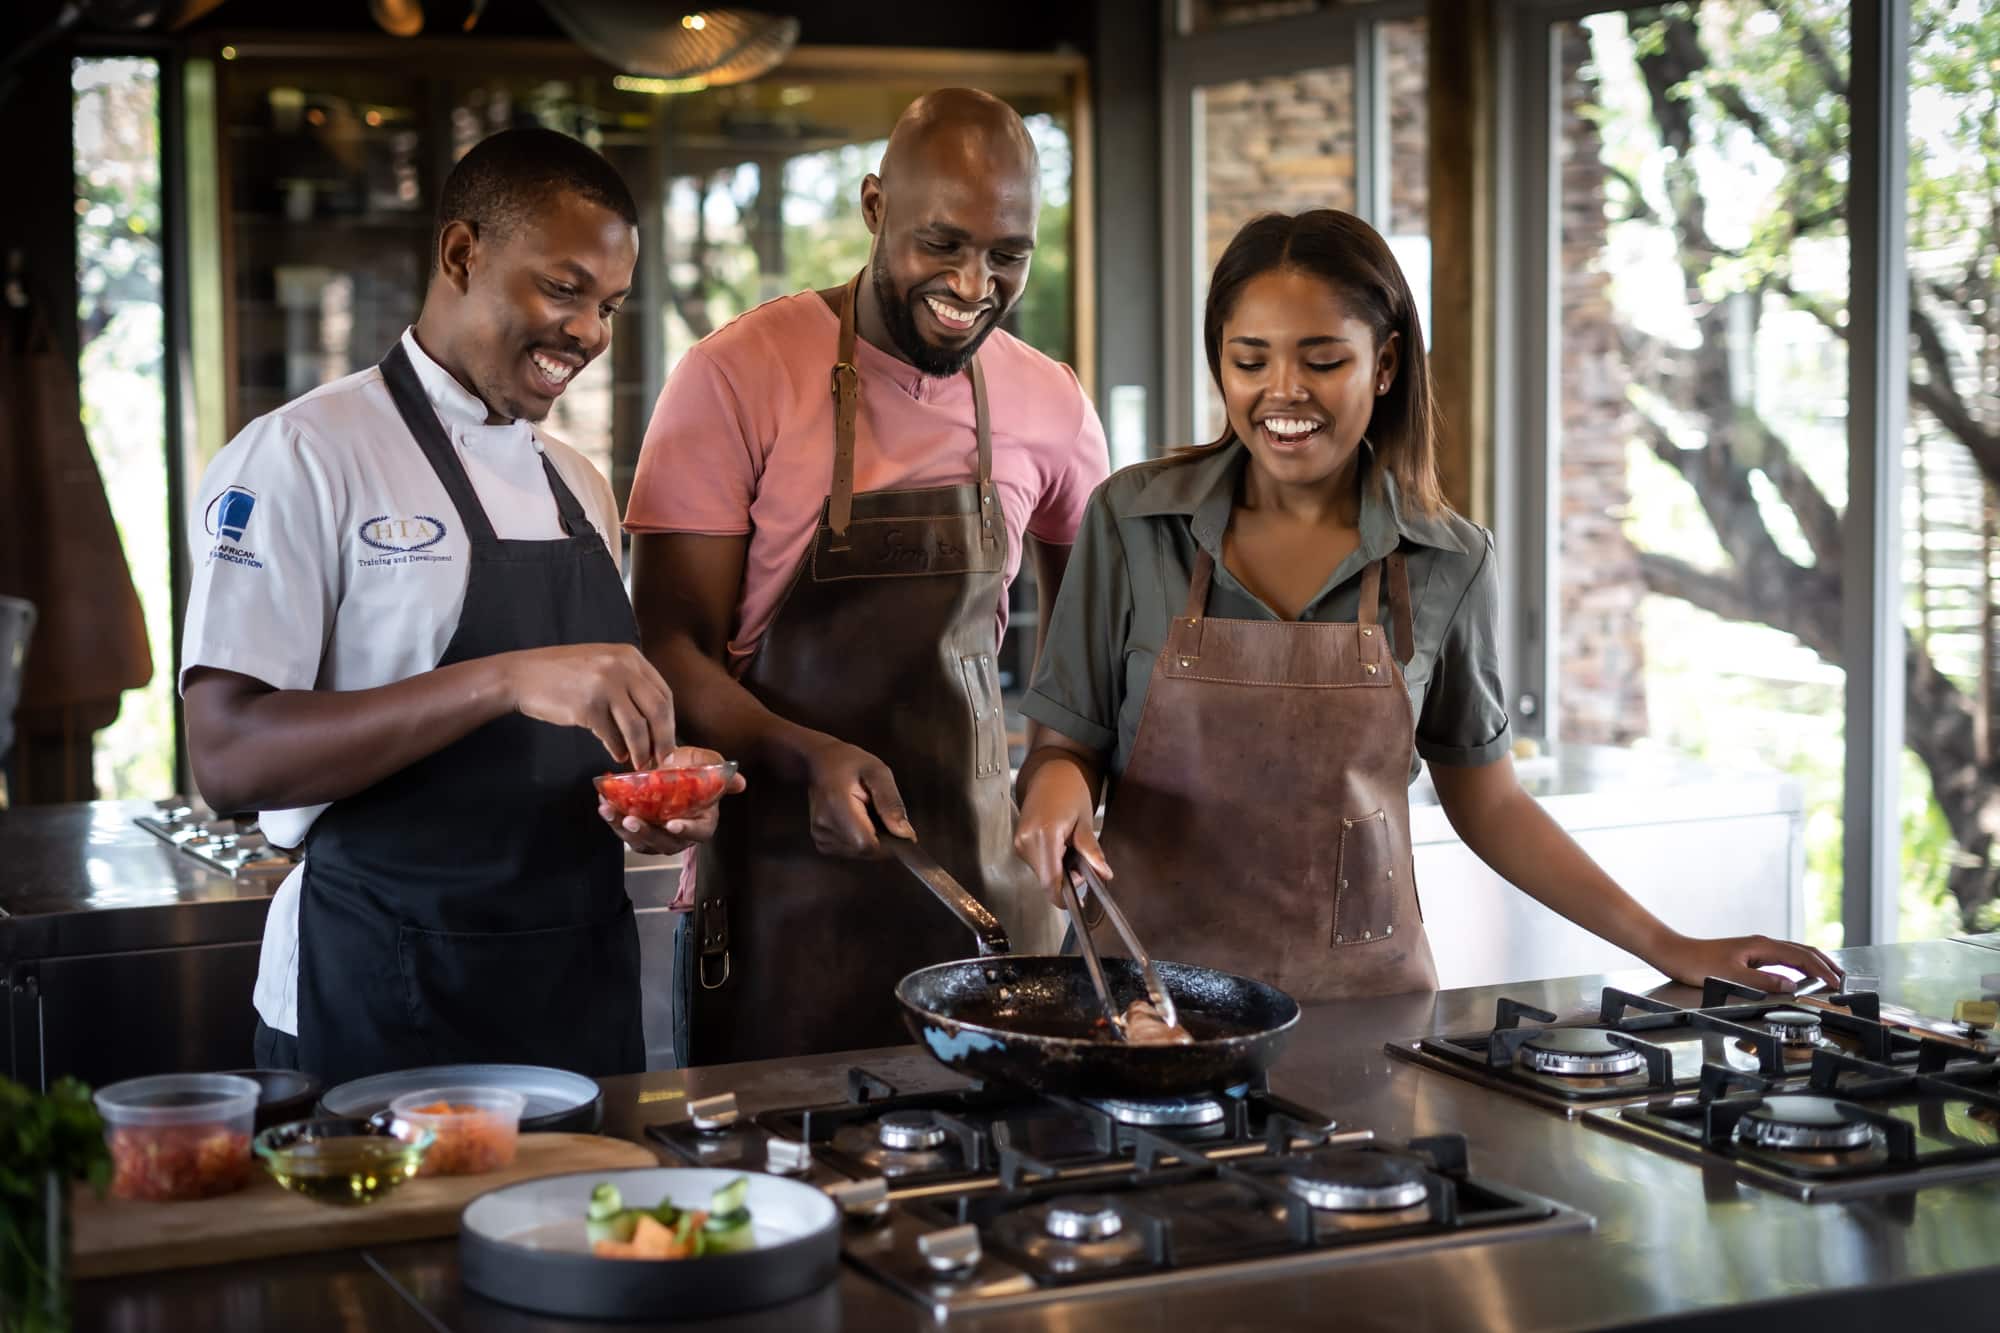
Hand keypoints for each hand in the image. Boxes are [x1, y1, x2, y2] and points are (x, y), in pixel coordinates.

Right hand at [502, 643, 675, 768]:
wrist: (522, 675)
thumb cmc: (564, 674)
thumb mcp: (603, 666)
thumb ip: (630, 684)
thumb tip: (657, 723)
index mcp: (630, 656)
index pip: (664, 693)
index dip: (670, 722)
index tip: (669, 742)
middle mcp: (621, 667)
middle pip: (658, 710)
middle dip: (664, 740)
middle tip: (663, 760)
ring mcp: (604, 685)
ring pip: (637, 727)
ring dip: (641, 751)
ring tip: (639, 763)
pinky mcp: (587, 706)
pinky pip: (611, 735)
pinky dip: (617, 749)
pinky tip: (617, 755)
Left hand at [599, 746, 745, 854]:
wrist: (668, 766)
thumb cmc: (690, 767)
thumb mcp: (706, 763)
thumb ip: (720, 772)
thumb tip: (740, 782)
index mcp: (702, 822)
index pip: (698, 832)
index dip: (686, 830)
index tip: (673, 824)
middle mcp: (680, 835)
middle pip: (664, 843)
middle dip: (646, 833)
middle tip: (631, 820)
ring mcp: (657, 837)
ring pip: (641, 841)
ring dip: (622, 829)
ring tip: (609, 811)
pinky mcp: (638, 833)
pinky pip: (624, 833)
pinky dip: (612, 820)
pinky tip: (603, 804)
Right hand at [798, 736, 911, 857]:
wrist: (819, 763)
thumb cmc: (850, 763)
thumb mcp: (878, 772)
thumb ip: (891, 802)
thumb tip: (905, 833)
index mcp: (836, 806)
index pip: (866, 844)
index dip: (888, 843)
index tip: (899, 830)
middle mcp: (823, 826)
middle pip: (864, 851)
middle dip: (881, 839)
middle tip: (880, 813)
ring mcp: (820, 836)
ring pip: (859, 853)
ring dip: (872, 839)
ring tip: (867, 813)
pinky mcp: (821, 841)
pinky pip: (850, 851)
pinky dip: (860, 840)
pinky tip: (859, 821)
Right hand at [1013, 754, 1111, 907]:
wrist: (1050, 772)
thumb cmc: (1070, 790)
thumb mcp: (1085, 821)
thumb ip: (1091, 850)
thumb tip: (1103, 874)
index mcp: (1044, 835)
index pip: (1050, 881)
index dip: (1064, 896)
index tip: (1078, 901)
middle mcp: (1027, 840)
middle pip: (1046, 880)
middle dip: (1066, 878)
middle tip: (1081, 859)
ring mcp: (1020, 841)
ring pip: (1041, 873)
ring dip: (1058, 869)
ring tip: (1069, 845)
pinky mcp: (1018, 841)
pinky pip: (1036, 862)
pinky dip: (1050, 860)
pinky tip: (1058, 843)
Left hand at [1648, 932, 1844, 992]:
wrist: (1675, 953)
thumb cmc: (1697, 964)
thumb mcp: (1731, 976)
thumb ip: (1762, 982)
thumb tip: (1792, 986)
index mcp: (1762, 946)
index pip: (1802, 958)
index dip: (1823, 971)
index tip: (1838, 985)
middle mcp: (1762, 944)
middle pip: (1803, 951)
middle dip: (1826, 965)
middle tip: (1845, 980)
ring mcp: (1756, 949)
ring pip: (1794, 954)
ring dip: (1815, 964)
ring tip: (1831, 977)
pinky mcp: (1749, 956)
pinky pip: (1783, 959)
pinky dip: (1799, 966)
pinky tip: (1800, 975)